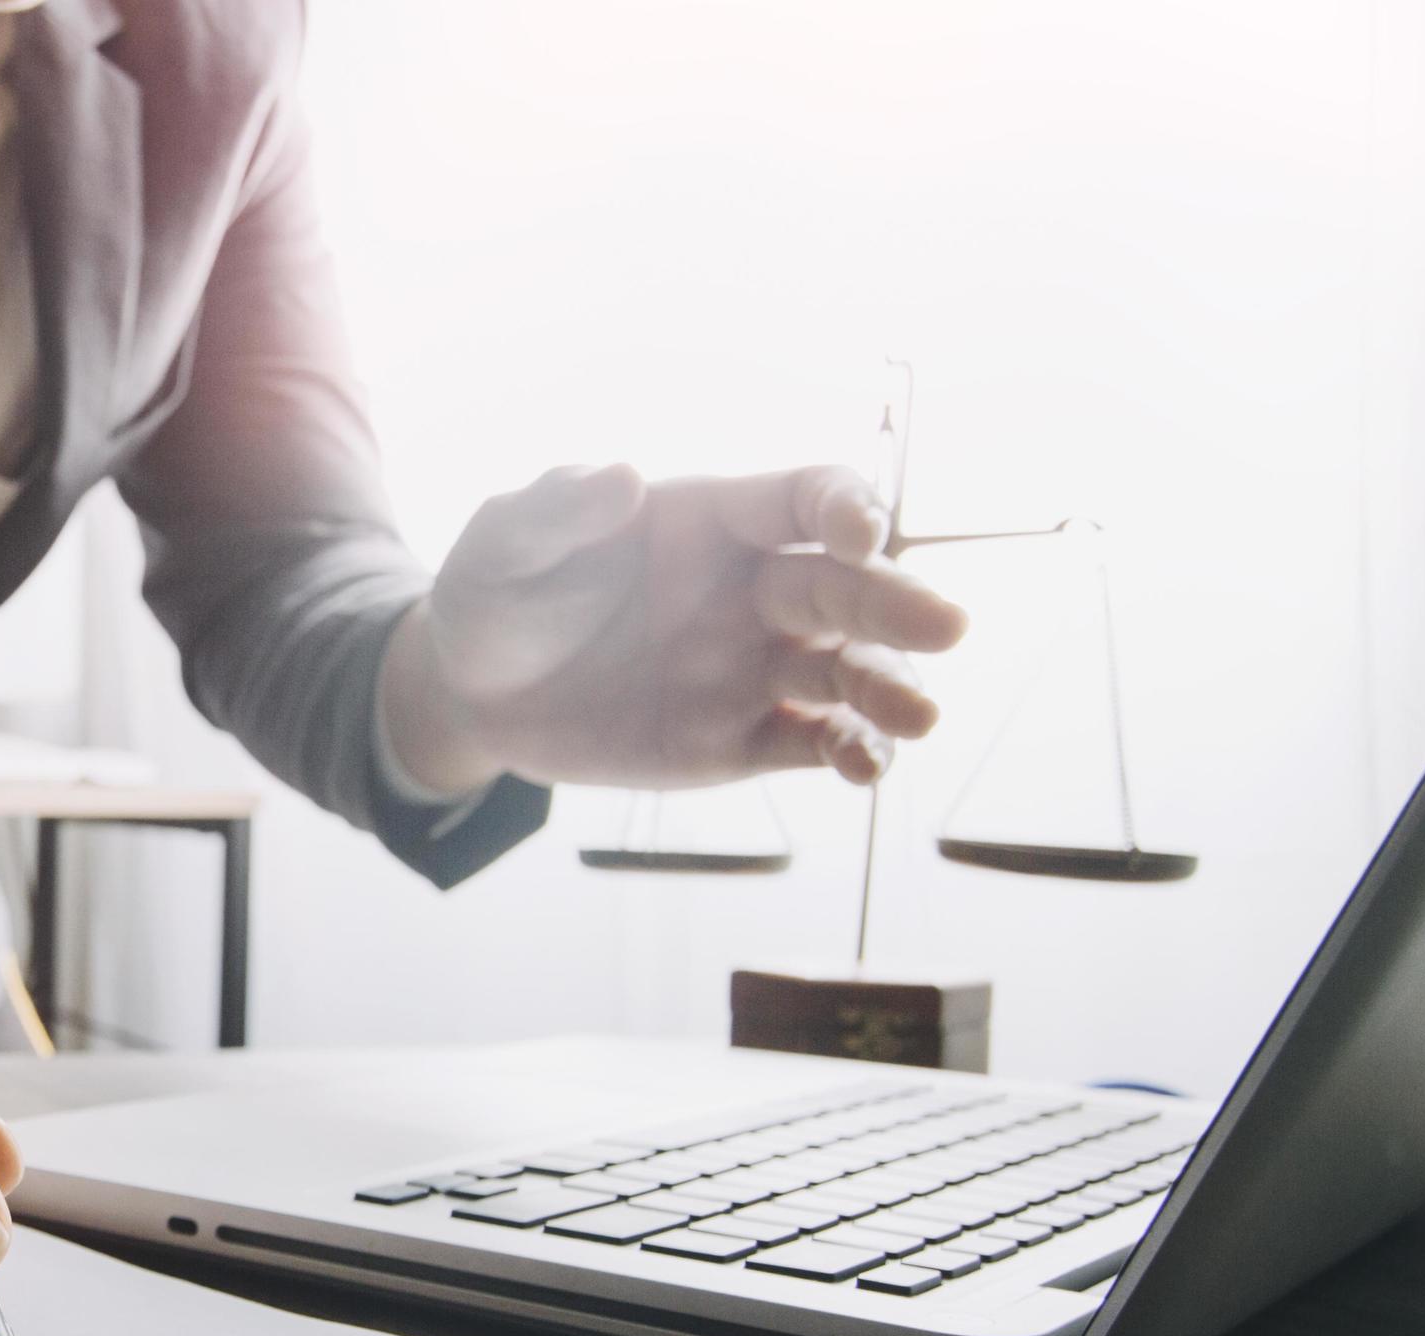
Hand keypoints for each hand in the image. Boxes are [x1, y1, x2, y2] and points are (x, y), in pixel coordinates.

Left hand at [380, 463, 970, 795]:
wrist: (475, 694)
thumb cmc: (498, 594)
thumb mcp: (504, 543)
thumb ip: (556, 510)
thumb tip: (622, 478)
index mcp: (712, 521)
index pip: (801, 498)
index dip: (843, 506)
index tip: (860, 532)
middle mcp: (752, 588)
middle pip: (847, 587)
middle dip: (898, 603)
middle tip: (948, 625)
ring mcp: (754, 666)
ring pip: (846, 669)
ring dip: (889, 689)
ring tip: (918, 718)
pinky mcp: (742, 739)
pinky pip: (813, 742)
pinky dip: (850, 753)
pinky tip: (865, 767)